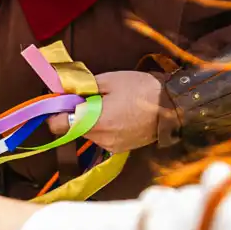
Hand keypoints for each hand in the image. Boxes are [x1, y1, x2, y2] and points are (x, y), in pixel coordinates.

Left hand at [47, 70, 163, 153]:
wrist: (174, 106)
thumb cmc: (142, 89)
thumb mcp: (108, 80)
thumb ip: (82, 88)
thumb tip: (63, 91)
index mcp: (94, 121)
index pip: (58, 125)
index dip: (56, 112)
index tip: (61, 101)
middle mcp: (100, 138)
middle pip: (73, 128)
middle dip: (76, 113)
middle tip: (90, 97)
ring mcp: (111, 146)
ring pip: (88, 133)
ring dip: (91, 120)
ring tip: (109, 105)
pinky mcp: (121, 149)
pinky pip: (102, 137)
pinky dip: (103, 127)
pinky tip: (118, 114)